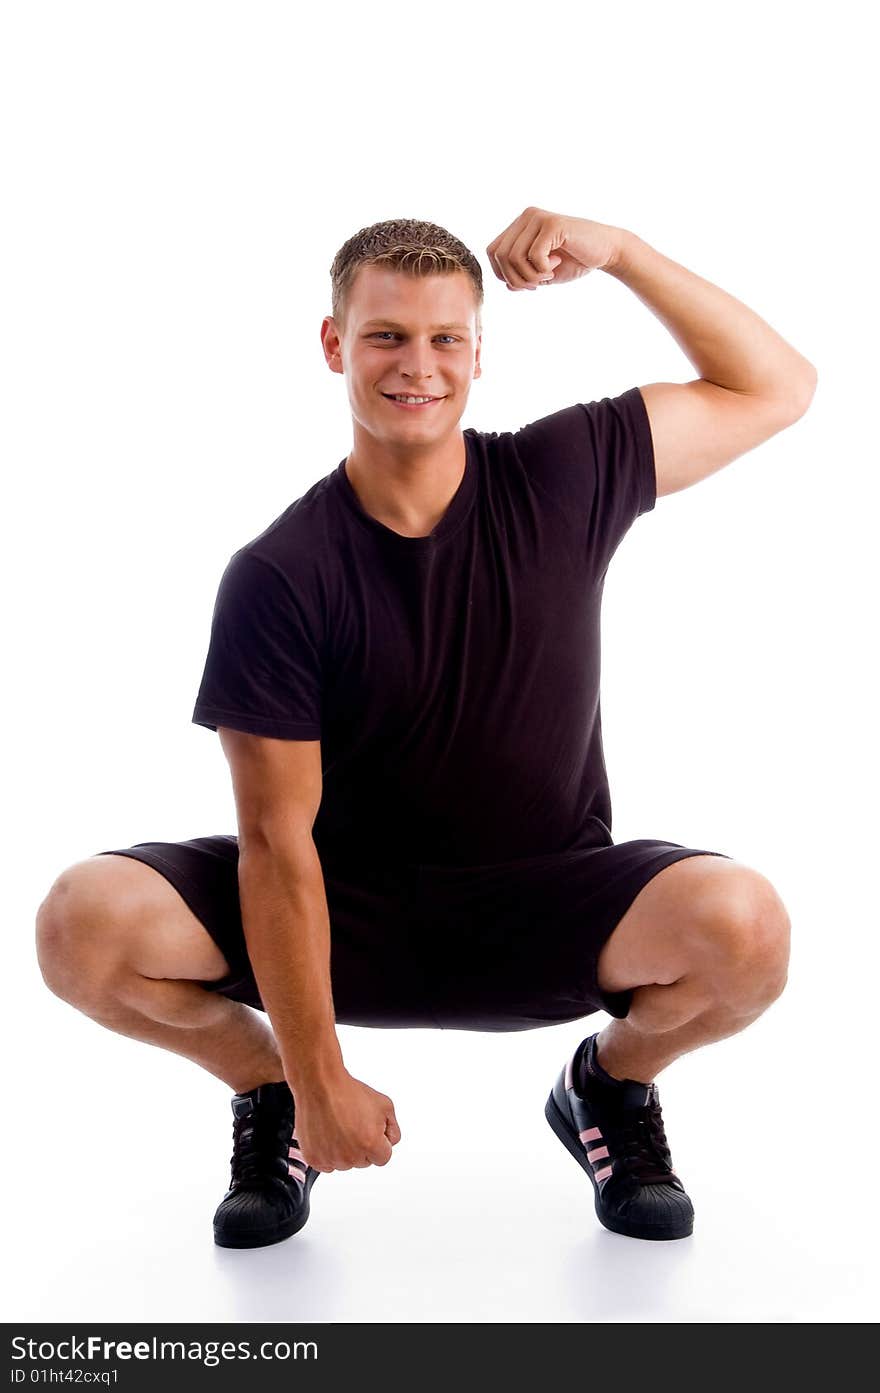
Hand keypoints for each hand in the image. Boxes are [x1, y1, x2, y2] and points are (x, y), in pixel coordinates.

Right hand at [292, 1070, 401, 1172]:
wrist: (320, 1085)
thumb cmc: (348, 1092)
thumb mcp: (385, 1105)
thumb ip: (393, 1130)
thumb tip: (389, 1143)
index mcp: (371, 1144)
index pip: (383, 1158)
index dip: (379, 1143)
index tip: (370, 1131)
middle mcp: (351, 1156)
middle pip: (363, 1161)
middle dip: (361, 1146)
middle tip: (352, 1125)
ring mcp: (331, 1159)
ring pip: (344, 1164)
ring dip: (343, 1150)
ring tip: (338, 1127)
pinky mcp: (314, 1159)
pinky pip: (327, 1165)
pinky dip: (327, 1153)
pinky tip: (328, 1134)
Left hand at [486, 207, 621, 290]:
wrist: (606, 251)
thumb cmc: (574, 262)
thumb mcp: (542, 274)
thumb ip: (522, 277)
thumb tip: (507, 285)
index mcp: (520, 225)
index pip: (492, 252)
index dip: (504, 274)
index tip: (528, 282)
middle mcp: (526, 216)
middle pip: (499, 255)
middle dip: (516, 278)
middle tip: (538, 283)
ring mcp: (537, 217)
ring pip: (513, 257)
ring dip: (530, 276)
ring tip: (549, 274)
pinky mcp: (551, 224)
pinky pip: (533, 255)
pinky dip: (543, 269)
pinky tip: (557, 264)